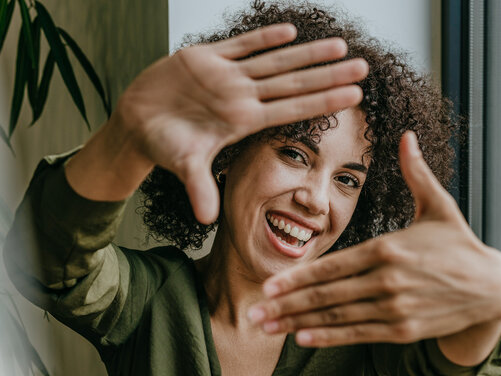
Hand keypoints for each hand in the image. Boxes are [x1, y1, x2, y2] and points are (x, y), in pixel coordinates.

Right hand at [112, 24, 367, 223]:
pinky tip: (290, 31)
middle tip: (365, 67)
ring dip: (308, 53)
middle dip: (330, 75)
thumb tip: (207, 219)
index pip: (293, 109)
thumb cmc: (160, 145)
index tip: (355, 96)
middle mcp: (241, 97)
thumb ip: (198, 188)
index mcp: (242, 120)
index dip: (324, 100)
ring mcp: (226, 76)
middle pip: (295, 83)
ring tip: (341, 46)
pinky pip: (241, 45)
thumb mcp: (182, 166)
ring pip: (275, 61)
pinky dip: (263, 37)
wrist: (136, 125)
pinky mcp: (205, 58)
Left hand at [248, 132, 500, 356]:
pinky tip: (301, 338)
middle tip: (253, 312)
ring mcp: (395, 308)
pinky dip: (328, 338)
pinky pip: (358, 335)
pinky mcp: (403, 330)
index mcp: (388, 248)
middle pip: (326, 295)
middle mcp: (387, 280)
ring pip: (337, 317)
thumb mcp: (439, 206)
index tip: (269, 284)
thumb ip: (415, 173)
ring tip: (266, 328)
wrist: (492, 288)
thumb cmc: (459, 244)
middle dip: (286, 305)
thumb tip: (406, 135)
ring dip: (298, 323)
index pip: (333, 265)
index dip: (298, 277)